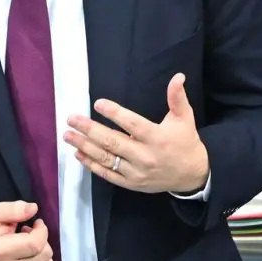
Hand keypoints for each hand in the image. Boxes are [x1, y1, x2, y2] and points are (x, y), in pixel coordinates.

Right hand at [0, 200, 52, 260]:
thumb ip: (15, 209)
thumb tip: (34, 209)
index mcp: (0, 250)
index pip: (35, 243)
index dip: (42, 230)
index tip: (36, 223)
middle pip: (43, 255)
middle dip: (43, 240)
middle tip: (29, 234)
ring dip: (42, 253)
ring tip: (27, 246)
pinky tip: (30, 258)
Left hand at [64, 74, 208, 194]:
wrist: (192, 176)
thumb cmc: (185, 142)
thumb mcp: (184, 118)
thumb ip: (177, 98)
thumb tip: (177, 76)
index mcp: (157, 138)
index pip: (132, 124)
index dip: (115, 114)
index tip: (97, 104)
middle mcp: (145, 156)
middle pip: (113, 142)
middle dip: (90, 130)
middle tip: (71, 119)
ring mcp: (136, 172)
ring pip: (106, 158)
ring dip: (85, 146)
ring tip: (68, 135)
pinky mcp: (131, 184)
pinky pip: (107, 174)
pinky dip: (92, 165)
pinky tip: (79, 154)